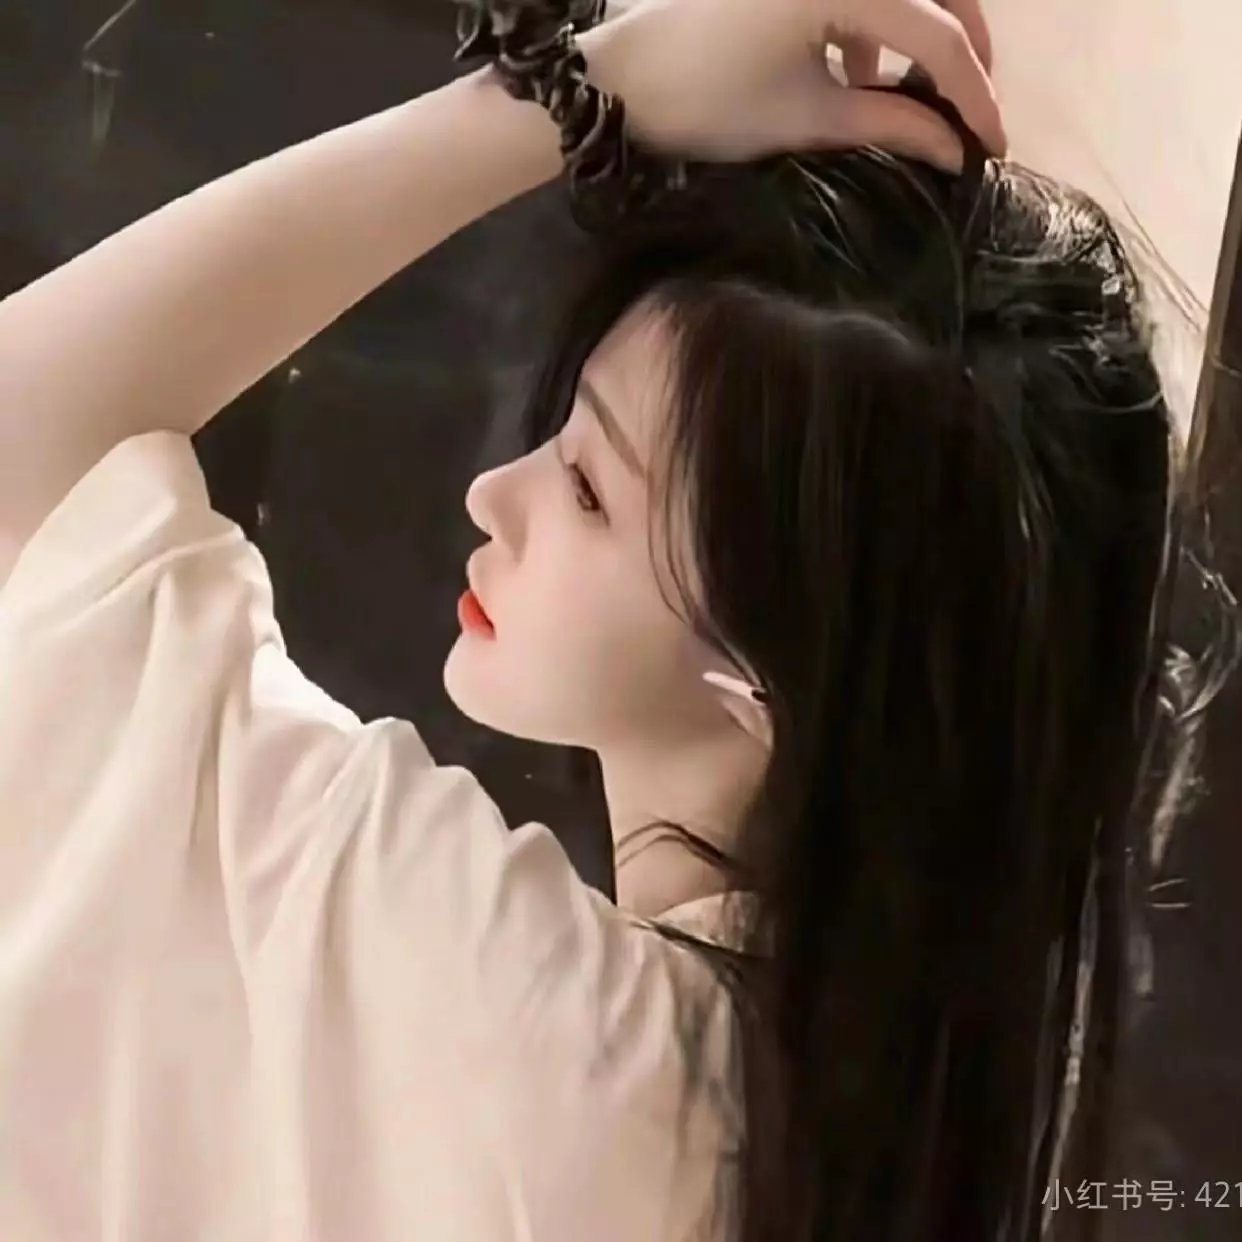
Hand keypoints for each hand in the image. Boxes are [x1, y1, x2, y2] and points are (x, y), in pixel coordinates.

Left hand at [581, 0, 1004, 169]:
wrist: (619, 82)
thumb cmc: (707, 105)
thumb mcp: (807, 119)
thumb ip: (890, 125)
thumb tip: (956, 150)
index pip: (936, 35)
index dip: (973, 95)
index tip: (993, 148)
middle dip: (960, 50)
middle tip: (969, 113)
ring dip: (919, 36)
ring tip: (915, 102)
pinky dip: (872, 26)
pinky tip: (857, 77)